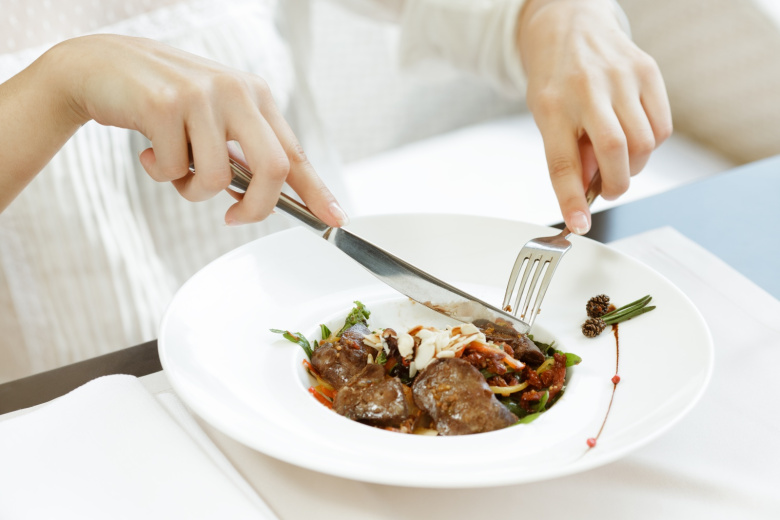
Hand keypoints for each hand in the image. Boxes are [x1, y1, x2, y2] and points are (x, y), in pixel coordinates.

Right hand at [52, 35, 346, 226]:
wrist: (102, 67)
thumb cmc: (164, 101)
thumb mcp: (214, 118)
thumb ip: (241, 152)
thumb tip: (262, 200)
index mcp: (256, 97)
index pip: (294, 152)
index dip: (317, 190)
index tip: (336, 218)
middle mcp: (237, 92)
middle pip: (273, 168)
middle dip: (257, 207)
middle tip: (234, 217)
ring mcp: (202, 96)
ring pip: (218, 179)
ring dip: (192, 190)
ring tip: (173, 166)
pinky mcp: (165, 105)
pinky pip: (175, 170)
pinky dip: (161, 173)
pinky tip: (150, 148)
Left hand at [517, 0, 671, 233]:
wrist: (569, 26)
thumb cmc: (556, 79)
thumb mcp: (546, 117)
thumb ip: (566, 154)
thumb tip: (587, 193)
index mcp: (551, 105)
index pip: (562, 162)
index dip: (571, 199)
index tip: (579, 225)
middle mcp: (586, 88)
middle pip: (614, 151)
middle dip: (615, 184)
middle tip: (608, 189)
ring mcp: (621, 77)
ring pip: (644, 144)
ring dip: (633, 166)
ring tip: (617, 157)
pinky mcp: (648, 71)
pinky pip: (662, 127)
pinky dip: (651, 145)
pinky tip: (633, 135)